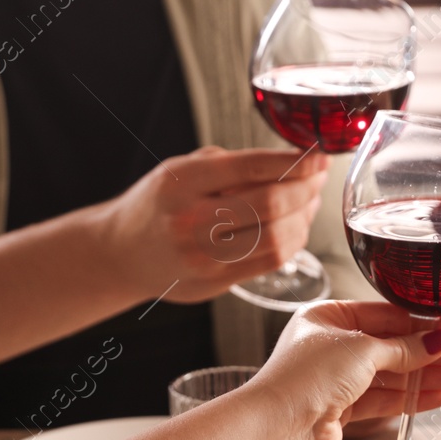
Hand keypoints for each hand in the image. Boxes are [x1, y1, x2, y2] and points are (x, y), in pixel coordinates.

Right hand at [98, 145, 328, 302]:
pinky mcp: (214, 283)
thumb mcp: (181, 170)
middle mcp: (190, 219)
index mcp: (181, 180)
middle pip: (270, 205)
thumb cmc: (159, 204)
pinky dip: (292, 243)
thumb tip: (292, 162)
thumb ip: (230, 164)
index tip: (319, 156)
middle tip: (318, 178)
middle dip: (305, 189)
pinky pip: (269, 262)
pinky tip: (295, 227)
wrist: (121, 252)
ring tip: (309, 202)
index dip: (295, 162)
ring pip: (276, 238)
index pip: (251, 167)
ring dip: (304, 218)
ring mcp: (202, 256)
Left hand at [247, 301, 440, 439]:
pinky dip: (412, 398)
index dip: (424, 326)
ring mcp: (337, 379)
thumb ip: (405, 348)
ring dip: (428, 378)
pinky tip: (440, 396)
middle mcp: (332, 346)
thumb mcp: (363, 351)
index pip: (388, 316)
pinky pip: (385, 399)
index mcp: (328, 317)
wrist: (278, 427)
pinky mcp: (343, 409)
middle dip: (432, 355)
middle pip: (394, 347)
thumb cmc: (306, 378)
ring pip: (393, 375)